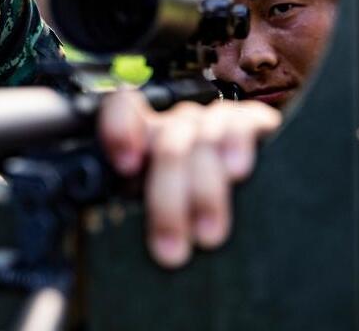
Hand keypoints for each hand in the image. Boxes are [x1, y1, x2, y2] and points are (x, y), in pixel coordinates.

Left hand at [98, 91, 281, 268]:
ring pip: (201, 138)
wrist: (260, 209)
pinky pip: (240, 122)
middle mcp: (177, 126)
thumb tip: (98, 238)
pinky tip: (237, 171)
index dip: (119, 128)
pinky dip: (236, 144)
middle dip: (168, 198)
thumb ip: (133, 209)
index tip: (126, 166)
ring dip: (204, 188)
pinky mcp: (252, 122)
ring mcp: (212, 121)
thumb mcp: (159, 215)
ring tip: (208, 233)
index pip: (122, 109)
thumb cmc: (195, 216)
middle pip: (167, 141)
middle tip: (171, 249)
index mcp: (145, 140)